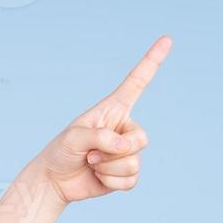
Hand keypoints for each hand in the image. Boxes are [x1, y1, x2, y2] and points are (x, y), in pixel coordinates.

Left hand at [33, 35, 171, 204]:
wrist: (55, 180)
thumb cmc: (61, 152)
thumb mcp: (74, 138)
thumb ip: (101, 138)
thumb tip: (126, 147)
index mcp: (113, 109)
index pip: (137, 83)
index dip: (152, 62)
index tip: (167, 39)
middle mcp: (123, 128)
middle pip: (141, 139)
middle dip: (116, 151)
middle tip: (91, 154)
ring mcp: (126, 152)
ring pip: (134, 162)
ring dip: (108, 168)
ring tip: (91, 164)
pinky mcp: (125, 173)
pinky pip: (131, 180)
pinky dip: (111, 183)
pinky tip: (97, 177)